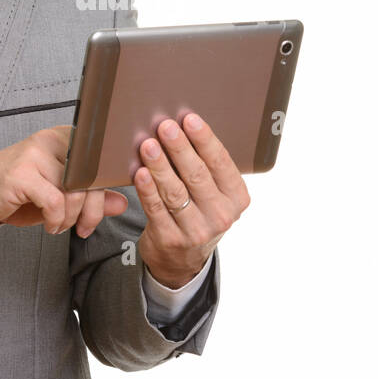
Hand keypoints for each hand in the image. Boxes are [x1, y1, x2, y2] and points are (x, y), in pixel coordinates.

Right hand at [0, 125, 127, 236]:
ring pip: (74, 190)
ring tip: (60, 225)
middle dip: (91, 210)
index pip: (99, 164)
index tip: (99, 211)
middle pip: (89, 177)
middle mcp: (52, 141)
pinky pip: (55, 201)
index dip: (104, 191)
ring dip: (71, 217)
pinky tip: (49, 223)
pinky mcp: (22, 173)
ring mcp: (35, 155)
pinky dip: (57, 219)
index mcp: (66, 139)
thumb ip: (91, 197)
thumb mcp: (60, 194)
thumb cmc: (19, 190)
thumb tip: (121, 202)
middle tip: (83, 227)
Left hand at [134, 113, 250, 287]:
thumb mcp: (214, 194)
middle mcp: (221, 216)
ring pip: (175, 192)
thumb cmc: (198, 212)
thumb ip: (205, 166)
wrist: (183, 260)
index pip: (221, 163)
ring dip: (160, 166)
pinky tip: (140, 173)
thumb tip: (182, 126)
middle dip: (180, 148)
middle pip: (197, 175)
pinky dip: (147, 190)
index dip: (204, 140)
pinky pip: (156, 209)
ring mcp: (196, 231)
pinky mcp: (171, 239)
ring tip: (148, 145)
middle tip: (165, 126)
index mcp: (237, 198)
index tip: (190, 119)